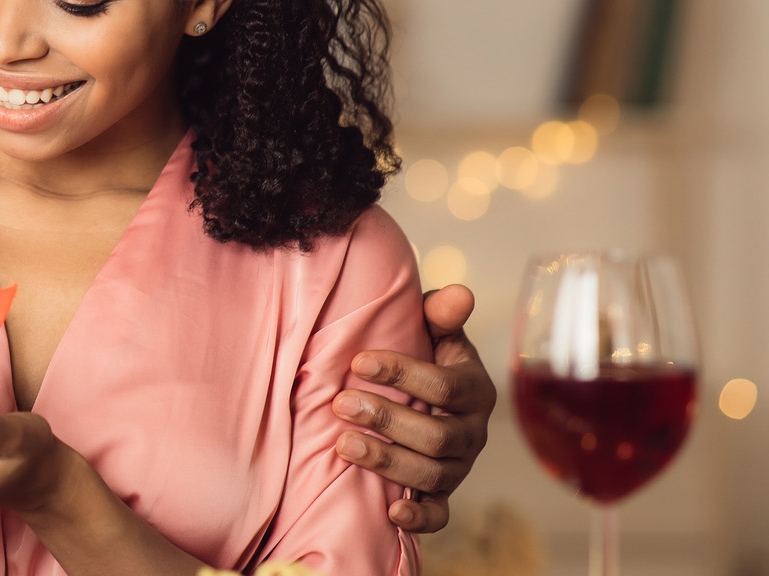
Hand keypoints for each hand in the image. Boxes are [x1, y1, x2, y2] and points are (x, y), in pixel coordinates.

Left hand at [332, 284, 495, 533]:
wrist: (428, 401)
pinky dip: (420, 520)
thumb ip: (441, 315)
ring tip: (343, 445)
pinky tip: (390, 513)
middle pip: (436, 435)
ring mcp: (458, 467)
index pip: (443, 386)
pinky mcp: (443, 495)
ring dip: (387, 461)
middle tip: (340, 404)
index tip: (358, 363)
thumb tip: (459, 294)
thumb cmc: (426, 359)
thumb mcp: (436, 333)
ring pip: (431, 475)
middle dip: (385, 420)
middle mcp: (471, 433)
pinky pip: (440, 516)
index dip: (401, 374)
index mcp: (474, 390)